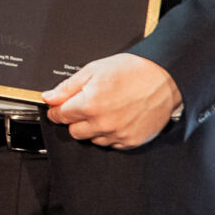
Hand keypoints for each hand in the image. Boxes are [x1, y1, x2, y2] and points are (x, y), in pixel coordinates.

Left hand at [42, 53, 181, 148]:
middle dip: (75, 119)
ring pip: (92, 140)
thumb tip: (49, 98)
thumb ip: (67, 87)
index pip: (61, 116)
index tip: (59, 107)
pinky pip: (112, 144)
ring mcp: (118, 134)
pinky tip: (117, 118)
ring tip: (106, 110)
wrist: (165, 77)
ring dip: (93, 128)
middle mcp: (103, 123)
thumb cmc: (132, 70)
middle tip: (86, 105)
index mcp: (90, 104)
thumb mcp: (93, 70)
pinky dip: (110, 134)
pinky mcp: (132, 141)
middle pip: (74, 131)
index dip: (57, 110)